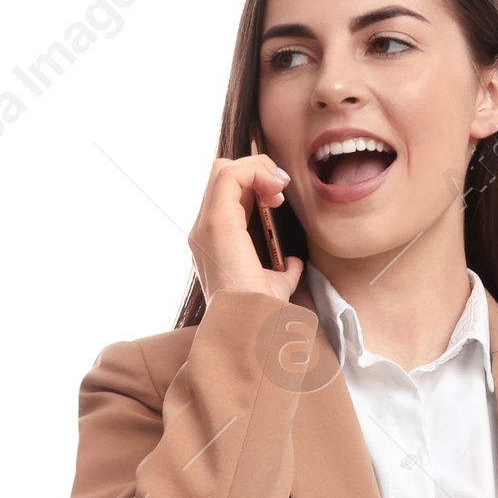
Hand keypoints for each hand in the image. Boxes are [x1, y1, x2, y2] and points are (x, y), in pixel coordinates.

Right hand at [188, 152, 305, 304]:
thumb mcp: (274, 286)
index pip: (227, 193)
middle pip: (223, 175)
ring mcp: (206, 225)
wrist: (252, 329)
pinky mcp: (217, 223)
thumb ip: (281, 271)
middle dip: (257, 171)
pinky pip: (230, 175)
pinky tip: (275, 188)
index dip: (254, 184)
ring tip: (279, 186)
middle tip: (282, 188)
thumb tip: (294, 263)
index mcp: (214, 242)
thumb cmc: (261, 314)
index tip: (280, 200)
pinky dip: (256, 172)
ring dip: (257, 168)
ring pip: (224, 168)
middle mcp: (204, 230)